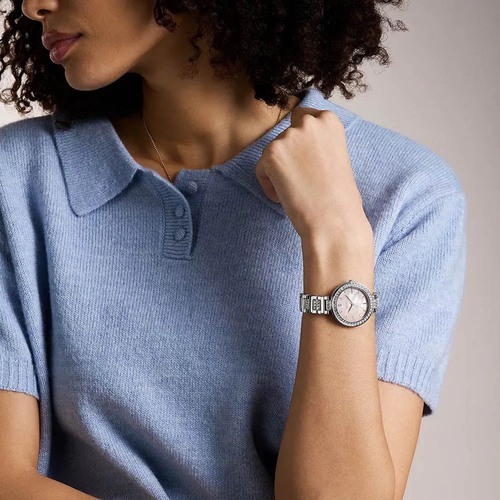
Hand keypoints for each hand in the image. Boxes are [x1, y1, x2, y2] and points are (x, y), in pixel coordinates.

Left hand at [255, 106, 372, 247]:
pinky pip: (261, 169)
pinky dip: (269, 185)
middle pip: (285, 135)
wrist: (333, 220)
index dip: (300, 140)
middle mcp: (308, 123)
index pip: (303, 116)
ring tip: (297, 193)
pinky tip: (285, 197)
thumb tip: (298, 148)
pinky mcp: (271, 154)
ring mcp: (288, 137)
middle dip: (288, 156)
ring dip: (279, 172)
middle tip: (302, 180)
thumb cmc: (339, 197)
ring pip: (272, 153)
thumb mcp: (337, 158)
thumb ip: (318, 144)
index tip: (307, 159)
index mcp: (329, 121)